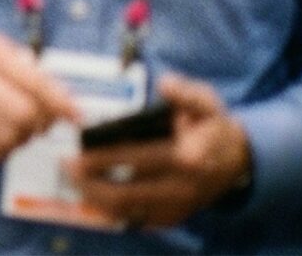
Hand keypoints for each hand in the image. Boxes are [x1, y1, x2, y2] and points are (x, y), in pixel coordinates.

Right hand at [0, 33, 81, 164]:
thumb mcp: (2, 53)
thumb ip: (36, 75)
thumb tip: (69, 107)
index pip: (35, 83)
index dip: (62, 103)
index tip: (76, 116)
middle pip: (24, 115)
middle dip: (41, 123)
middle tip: (41, 122)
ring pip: (9, 138)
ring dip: (23, 138)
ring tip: (18, 127)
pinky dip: (4, 149)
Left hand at [67, 75, 251, 228]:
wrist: (236, 161)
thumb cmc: (211, 125)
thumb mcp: (206, 101)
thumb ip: (187, 92)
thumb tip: (166, 83)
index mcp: (190, 155)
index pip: (140, 159)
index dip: (107, 157)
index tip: (79, 151)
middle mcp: (183, 186)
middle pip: (127, 189)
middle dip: (91, 179)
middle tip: (65, 165)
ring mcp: (178, 206)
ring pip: (127, 209)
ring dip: (94, 197)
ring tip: (70, 179)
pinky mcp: (173, 217)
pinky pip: (134, 219)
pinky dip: (109, 210)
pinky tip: (89, 194)